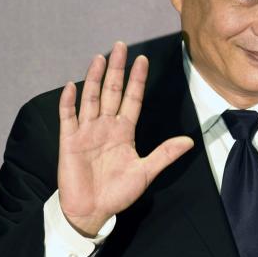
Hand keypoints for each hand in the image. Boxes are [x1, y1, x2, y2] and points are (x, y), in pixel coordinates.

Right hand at [57, 42, 192, 235]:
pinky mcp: (69, 141)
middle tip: (120, 46)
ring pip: (90, 98)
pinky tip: (71, 86)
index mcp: (124, 131)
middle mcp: (105, 126)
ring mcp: (86, 131)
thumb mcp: (146, 172)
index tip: (142, 60)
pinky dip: (69, 102)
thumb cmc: (118, 192)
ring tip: (99, 58)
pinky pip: (68, 117)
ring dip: (93, 78)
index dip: (137, 80)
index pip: (132, 99)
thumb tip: (189, 141)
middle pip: (111, 91)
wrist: (92, 210)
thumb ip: (165, 154)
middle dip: (116, 69)